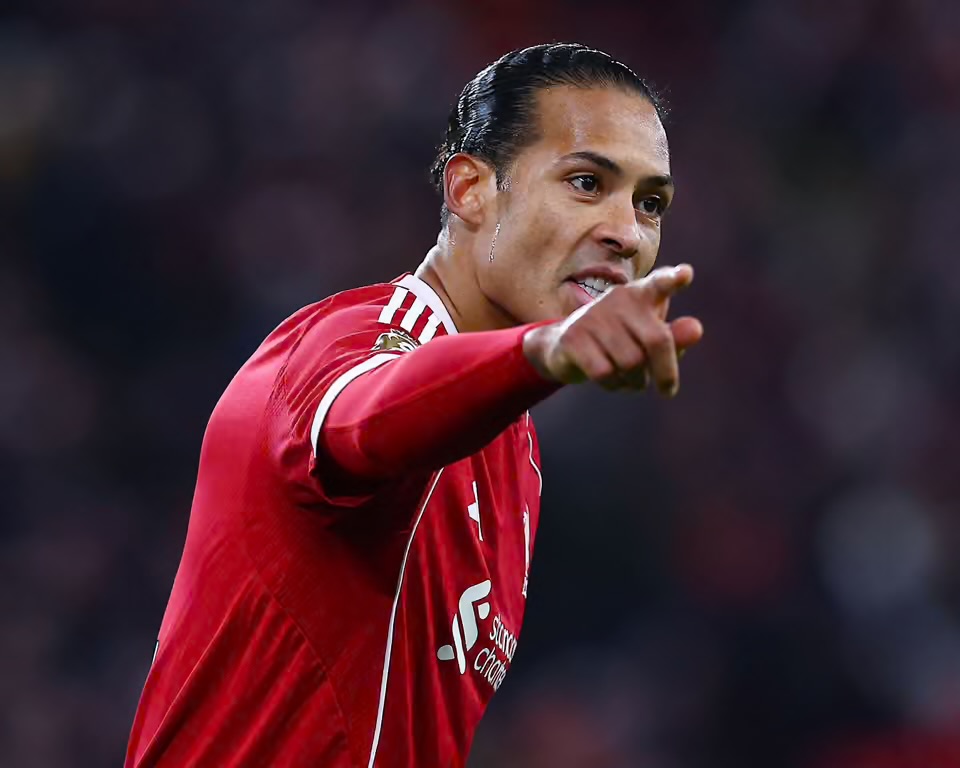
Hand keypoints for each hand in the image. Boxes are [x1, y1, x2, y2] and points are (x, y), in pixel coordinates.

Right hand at [522, 264, 703, 395]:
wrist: (564, 347)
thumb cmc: (619, 341)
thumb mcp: (649, 339)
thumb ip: (675, 337)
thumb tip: (696, 330)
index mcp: (641, 294)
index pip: (659, 284)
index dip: (672, 280)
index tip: (686, 274)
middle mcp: (618, 299)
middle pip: (657, 341)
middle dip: (666, 372)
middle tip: (668, 390)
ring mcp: (593, 316)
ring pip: (631, 363)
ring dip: (636, 381)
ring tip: (630, 378)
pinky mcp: (573, 338)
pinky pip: (606, 373)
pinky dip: (614, 385)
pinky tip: (611, 380)